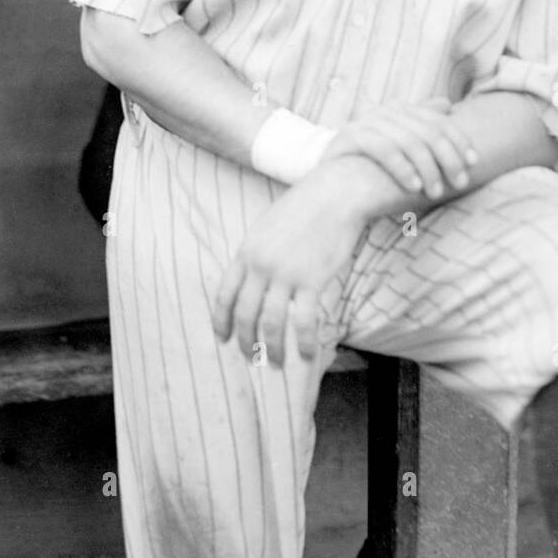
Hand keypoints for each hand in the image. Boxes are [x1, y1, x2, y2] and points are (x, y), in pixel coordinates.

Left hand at [212, 158, 368, 364]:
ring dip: (273, 350)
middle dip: (245, 342)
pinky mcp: (312, 280)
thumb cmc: (306, 208)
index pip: (224, 294)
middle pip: (245, 314)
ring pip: (271, 324)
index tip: (223, 339)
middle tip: (251, 358)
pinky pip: (304, 321)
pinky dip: (304, 343)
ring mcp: (286, 273)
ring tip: (277, 363)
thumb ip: (257, 254)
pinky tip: (307, 355)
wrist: (337, 194)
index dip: (221, 321)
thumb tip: (252, 281)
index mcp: (247, 251)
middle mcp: (261, 264)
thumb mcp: (268, 226)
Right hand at [320, 98, 477, 201]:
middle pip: (427, 131)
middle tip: (460, 182)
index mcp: (400, 111)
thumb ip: (422, 128)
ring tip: (437, 192)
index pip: (438, 121)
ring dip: (428, 169)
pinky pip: (384, 150)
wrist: (333, 186)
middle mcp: (384, 112)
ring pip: (409, 141)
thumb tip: (448, 104)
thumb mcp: (402, 148)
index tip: (474, 162)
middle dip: (448, 158)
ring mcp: (366, 122)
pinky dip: (403, 169)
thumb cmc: (374, 170)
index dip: (459, 139)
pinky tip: (415, 188)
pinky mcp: (350, 137)